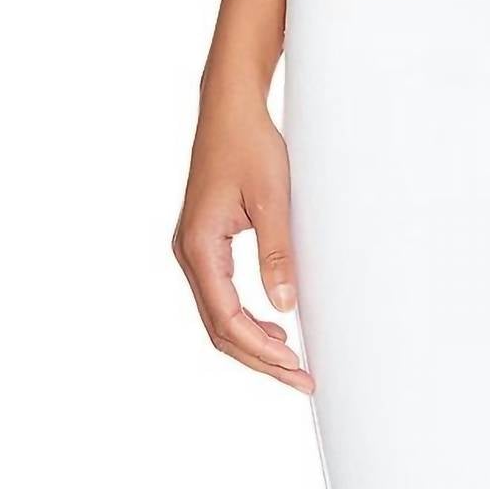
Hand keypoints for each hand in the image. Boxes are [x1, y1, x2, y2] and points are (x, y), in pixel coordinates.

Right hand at [173, 86, 313, 393]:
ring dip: (253, 344)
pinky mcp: (204, 247)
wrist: (229, 109)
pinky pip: (220, 299)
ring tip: (292, 363)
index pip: (227, 318)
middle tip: (301, 379)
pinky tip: (276, 329)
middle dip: (260, 359)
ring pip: (218, 318)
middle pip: (219, 328)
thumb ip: (277, 254)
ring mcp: (193, 251)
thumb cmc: (250, 145)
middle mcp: (188, 253)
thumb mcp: (272, 200)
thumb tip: (285, 306)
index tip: (296, 368)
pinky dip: (246, 321)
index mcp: (199, 245)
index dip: (261, 350)